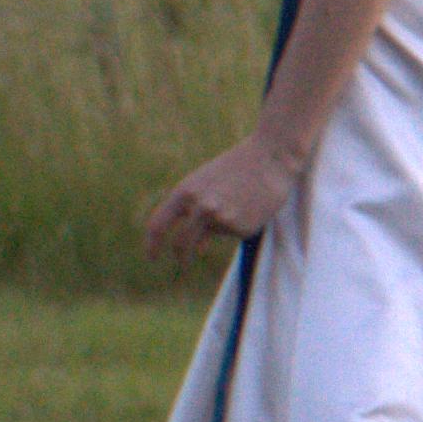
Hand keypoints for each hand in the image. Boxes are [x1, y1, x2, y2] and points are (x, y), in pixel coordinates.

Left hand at [141, 139, 299, 261]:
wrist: (271, 158)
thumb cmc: (235, 168)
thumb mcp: (204, 183)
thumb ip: (192, 210)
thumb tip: (198, 248)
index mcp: (185, 192)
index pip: (158, 224)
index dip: (152, 244)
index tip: (151, 258)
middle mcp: (201, 208)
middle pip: (181, 243)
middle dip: (181, 256)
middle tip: (182, 263)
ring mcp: (222, 220)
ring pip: (212, 235)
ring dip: (220, 225)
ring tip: (236, 201)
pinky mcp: (243, 229)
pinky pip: (234, 232)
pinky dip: (240, 223)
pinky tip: (251, 205)